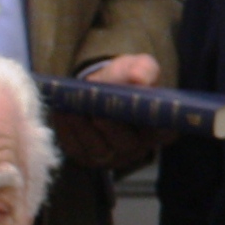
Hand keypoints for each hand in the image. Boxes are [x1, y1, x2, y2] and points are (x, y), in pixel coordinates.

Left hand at [53, 53, 166, 171]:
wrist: (100, 88)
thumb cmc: (125, 79)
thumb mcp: (138, 67)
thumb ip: (143, 70)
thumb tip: (138, 78)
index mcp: (159, 128)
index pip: (164, 132)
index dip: (154, 126)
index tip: (139, 110)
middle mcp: (138, 148)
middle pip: (127, 144)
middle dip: (110, 128)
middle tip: (96, 112)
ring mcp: (111, 157)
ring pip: (99, 150)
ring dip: (84, 130)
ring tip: (71, 110)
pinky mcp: (86, 157)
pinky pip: (76, 149)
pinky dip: (67, 131)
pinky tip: (60, 113)